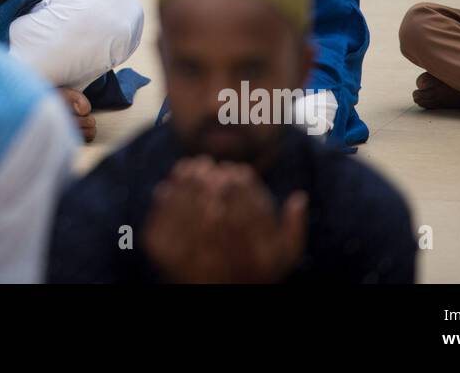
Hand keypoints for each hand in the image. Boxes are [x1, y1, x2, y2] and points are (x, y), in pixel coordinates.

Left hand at [143, 157, 306, 283]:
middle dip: (208, 180)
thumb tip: (299, 197)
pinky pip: (161, 221)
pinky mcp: (160, 255)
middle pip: (213, 208)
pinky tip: (168, 186)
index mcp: (252, 257)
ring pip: (184, 210)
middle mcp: (220, 261)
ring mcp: (187, 259)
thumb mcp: (282, 258)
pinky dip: (164, 201)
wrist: (213, 295)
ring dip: (185, 184)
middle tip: (207, 164)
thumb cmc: (252, 274)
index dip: (239, 186)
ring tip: (188, 167)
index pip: (247, 212)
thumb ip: (293, 229)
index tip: (234, 170)